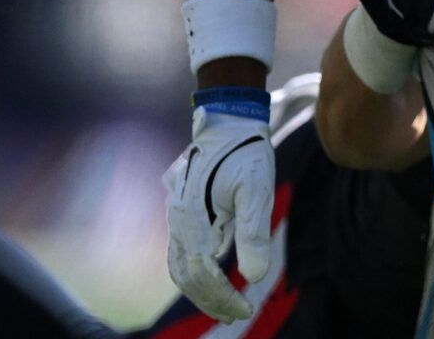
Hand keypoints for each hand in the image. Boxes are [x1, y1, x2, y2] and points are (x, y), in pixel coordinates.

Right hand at [165, 92, 273, 320]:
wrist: (229, 120)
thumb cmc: (246, 152)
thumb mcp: (258, 189)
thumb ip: (253, 232)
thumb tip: (254, 275)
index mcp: (192, 217)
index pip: (202, 273)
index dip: (222, 296)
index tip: (245, 309)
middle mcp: (177, 219)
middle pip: (186, 275)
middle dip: (211, 299)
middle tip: (238, 313)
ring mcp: (176, 214)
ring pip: (180, 265)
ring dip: (201, 289)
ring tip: (225, 305)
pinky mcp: (181, 210)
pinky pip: (181, 250)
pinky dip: (195, 271)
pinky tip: (215, 277)